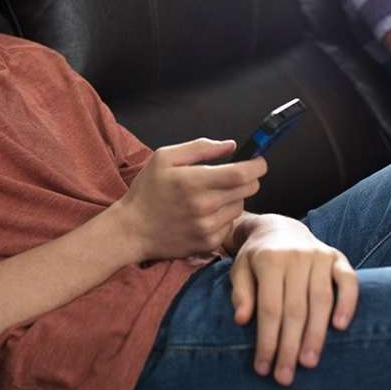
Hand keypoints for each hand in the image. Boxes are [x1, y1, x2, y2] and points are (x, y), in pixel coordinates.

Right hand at [113, 139, 265, 261]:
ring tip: (211, 196)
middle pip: (248, 189)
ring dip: (234, 198)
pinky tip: (205, 213)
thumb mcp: (164, 157)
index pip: (242, 173)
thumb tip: (231, 146)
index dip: (257, 165)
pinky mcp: (208, 243)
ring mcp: (207, 227)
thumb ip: (200, 147)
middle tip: (233, 175)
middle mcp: (204, 206)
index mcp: (194, 181)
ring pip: (240, 206)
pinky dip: (224, 217)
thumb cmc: (147, 190)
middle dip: (247, 179)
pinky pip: (229, 224)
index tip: (258, 161)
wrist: (132, 229)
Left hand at [229, 215, 357, 386]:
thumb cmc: (256, 257)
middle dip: (289, 346)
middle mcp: (296, 256)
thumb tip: (241, 319)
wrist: (278, 227)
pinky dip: (347, 303)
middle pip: (295, 309)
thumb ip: (240, 292)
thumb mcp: (239, 269)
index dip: (267, 340)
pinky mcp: (337, 257)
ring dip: (316, 335)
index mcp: (269, 260)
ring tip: (308, 362)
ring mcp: (319, 255)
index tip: (264, 367)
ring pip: (321, 300)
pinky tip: (340, 327)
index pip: (269, 308)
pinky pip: (348, 280)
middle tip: (285, 376)